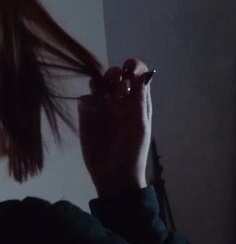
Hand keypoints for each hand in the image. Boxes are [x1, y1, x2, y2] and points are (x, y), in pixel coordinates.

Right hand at [78, 58, 153, 198]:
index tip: (129, 67)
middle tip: (113, 82)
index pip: (137, 76)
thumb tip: (142, 73)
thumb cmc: (133, 153)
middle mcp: (120, 101)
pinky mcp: (87, 117)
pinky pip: (85, 99)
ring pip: (98, 84)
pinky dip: (87, 99)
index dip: (134, 66)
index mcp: (138, 102)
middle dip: (114, 74)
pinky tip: (91, 108)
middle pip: (115, 76)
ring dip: (99, 83)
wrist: (114, 177)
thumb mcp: (139, 126)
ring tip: (101, 94)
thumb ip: (139, 100)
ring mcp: (103, 108)